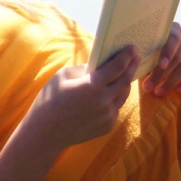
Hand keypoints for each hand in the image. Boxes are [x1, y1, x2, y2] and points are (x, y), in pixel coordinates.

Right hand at [22, 46, 139, 151]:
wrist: (45, 133)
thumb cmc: (50, 100)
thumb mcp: (63, 76)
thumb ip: (84, 68)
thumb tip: (101, 64)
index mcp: (92, 85)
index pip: (117, 66)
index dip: (126, 56)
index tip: (132, 47)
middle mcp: (104, 101)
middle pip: (125, 80)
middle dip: (131, 66)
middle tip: (135, 57)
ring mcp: (107, 115)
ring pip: (123, 95)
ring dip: (125, 83)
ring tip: (125, 73)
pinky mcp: (107, 126)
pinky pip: (116, 108)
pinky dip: (115, 98)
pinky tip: (111, 92)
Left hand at [142, 22, 180, 96]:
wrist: (177, 57)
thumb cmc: (158, 53)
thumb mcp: (152, 51)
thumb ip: (147, 55)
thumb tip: (134, 63)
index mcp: (175, 28)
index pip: (173, 39)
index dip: (168, 52)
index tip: (161, 65)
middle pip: (178, 56)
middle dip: (162, 74)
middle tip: (149, 87)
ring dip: (172, 82)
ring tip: (159, 92)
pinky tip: (178, 89)